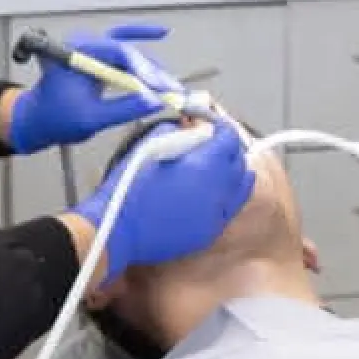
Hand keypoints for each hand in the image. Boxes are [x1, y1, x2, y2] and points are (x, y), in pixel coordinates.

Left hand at [6, 23, 180, 153]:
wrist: (38, 119)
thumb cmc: (55, 118)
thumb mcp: (89, 119)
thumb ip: (123, 110)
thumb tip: (155, 102)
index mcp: (75, 53)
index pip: (116, 52)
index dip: (143, 69)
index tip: (160, 87)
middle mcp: (84, 44)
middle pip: (127, 51)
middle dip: (152, 72)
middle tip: (172, 91)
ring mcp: (91, 48)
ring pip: (130, 52)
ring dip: (151, 69)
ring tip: (171, 87)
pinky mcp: (99, 56)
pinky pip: (124, 46)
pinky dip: (141, 45)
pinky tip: (162, 32)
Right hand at [70, 117, 255, 283]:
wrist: (118, 230)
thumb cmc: (129, 186)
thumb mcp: (150, 145)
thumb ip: (178, 132)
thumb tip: (193, 128)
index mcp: (206, 166)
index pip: (230, 138)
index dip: (220, 128)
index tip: (208, 126)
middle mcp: (219, 191)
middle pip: (240, 162)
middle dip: (228, 150)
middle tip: (210, 146)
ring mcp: (217, 215)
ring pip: (241, 188)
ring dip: (231, 174)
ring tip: (212, 169)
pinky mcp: (210, 232)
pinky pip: (228, 208)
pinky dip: (223, 197)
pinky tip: (204, 194)